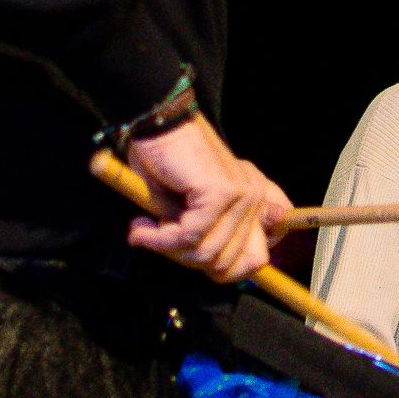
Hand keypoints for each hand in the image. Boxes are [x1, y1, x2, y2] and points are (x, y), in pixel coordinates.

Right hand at [123, 115, 291, 283]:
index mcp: (253, 204)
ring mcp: (241, 196)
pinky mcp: (220, 192)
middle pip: (227, 264)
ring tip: (147, 227)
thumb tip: (225, 269)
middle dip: (185, 260)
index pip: (256, 260)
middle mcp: (254, 199)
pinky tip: (142, 225)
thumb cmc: (167, 165)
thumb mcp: (189, 208)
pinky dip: (159, 238)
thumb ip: (211, 234)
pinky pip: (190, 236)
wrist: (157, 125)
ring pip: (207, 254)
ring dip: (168, 249)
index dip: (223, 271)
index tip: (188, 258)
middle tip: (159, 240)